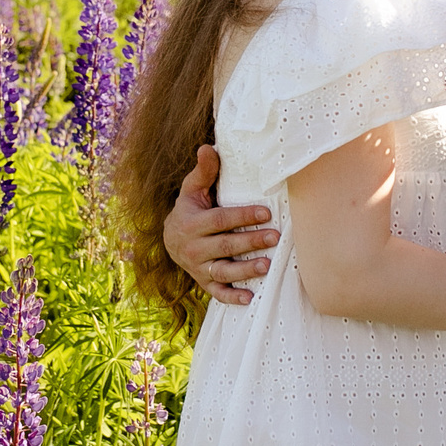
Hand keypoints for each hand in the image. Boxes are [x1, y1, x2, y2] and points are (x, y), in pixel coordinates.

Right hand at [164, 145, 276, 304]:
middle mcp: (193, 247)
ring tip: (267, 265)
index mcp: (191, 223)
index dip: (242, 216)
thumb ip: (203, 172)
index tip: (265, 213)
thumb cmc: (190, 210)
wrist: (170, 241)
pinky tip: (250, 297)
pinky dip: (232, 297)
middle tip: (275, 237)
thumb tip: (208, 147)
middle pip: (225, 245)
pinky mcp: (204, 283)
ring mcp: (198, 268)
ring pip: (223, 271)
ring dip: (244, 271)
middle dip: (250, 242)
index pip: (220, 220)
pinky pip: (217, 293)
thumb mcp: (192, 191)